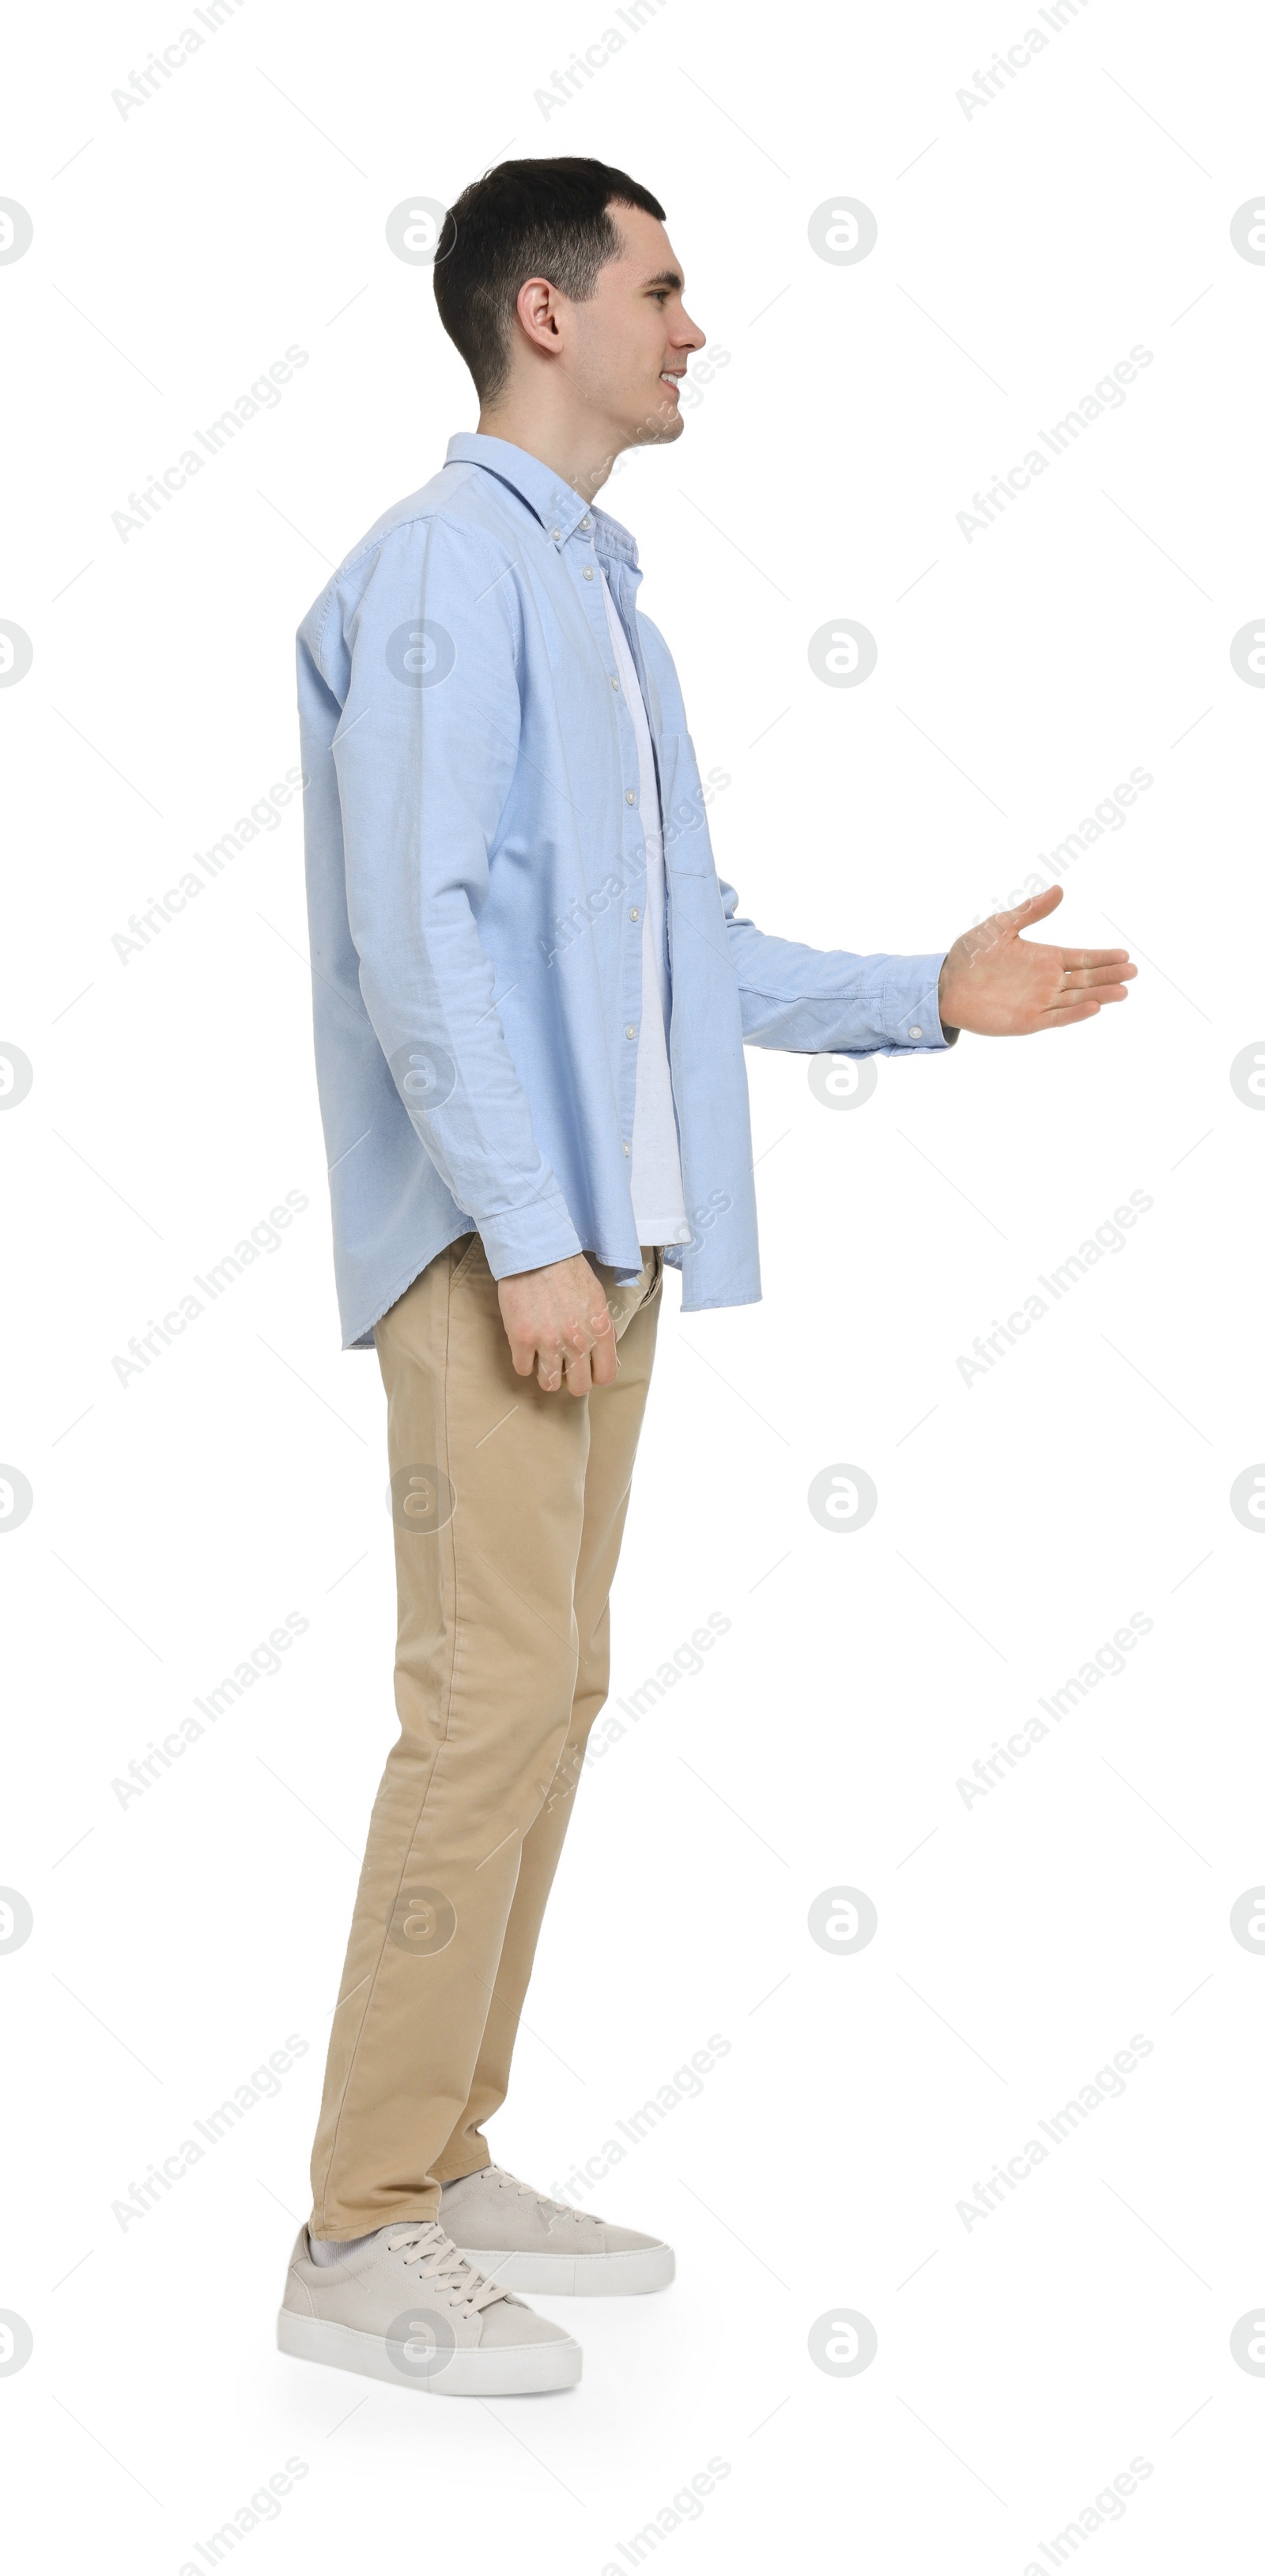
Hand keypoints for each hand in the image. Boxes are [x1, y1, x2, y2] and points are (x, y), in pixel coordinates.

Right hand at [498, 1253, 616, 1395]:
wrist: (537, 1252)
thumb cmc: (568, 1271)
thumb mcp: (598, 1298)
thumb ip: (602, 1329)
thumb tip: (604, 1352)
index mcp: (600, 1332)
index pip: (606, 1376)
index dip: (595, 1375)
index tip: (587, 1368)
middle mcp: (577, 1342)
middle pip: (578, 1387)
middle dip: (571, 1379)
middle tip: (563, 1364)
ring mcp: (548, 1343)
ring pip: (549, 1384)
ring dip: (547, 1373)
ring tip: (543, 1358)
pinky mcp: (521, 1339)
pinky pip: (523, 1370)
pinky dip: (524, 1362)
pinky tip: (526, 1347)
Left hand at [937, 884, 1136, 1035]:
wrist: (944, 983)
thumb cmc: (971, 954)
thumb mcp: (1002, 925)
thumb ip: (1031, 910)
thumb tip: (1059, 889)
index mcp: (1044, 959)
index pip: (1081, 959)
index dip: (1102, 957)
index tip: (1124, 955)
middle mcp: (1046, 982)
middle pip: (1085, 980)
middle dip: (1109, 976)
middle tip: (1133, 972)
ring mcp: (1038, 1002)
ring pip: (1076, 1000)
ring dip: (1100, 995)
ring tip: (1123, 991)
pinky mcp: (1027, 1021)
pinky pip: (1056, 1018)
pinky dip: (1075, 1014)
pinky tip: (1094, 1007)